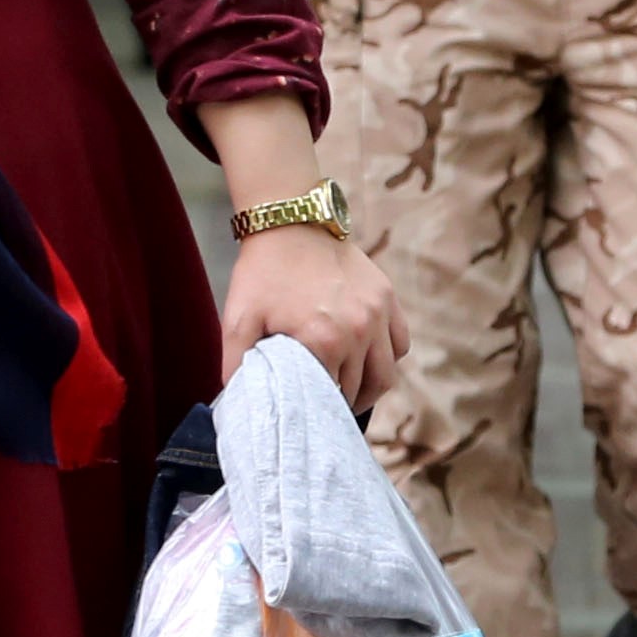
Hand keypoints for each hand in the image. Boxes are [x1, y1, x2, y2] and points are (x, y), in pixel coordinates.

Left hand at [222, 227, 406, 407]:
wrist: (290, 223)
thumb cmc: (262, 273)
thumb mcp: (238, 319)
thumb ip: (235, 366)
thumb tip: (235, 399)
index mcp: (323, 342)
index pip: (328, 398)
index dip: (316, 409)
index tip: (307, 413)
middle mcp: (357, 332)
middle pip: (359, 390)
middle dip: (342, 403)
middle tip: (325, 407)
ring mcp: (377, 315)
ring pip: (386, 374)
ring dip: (370, 389)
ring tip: (352, 394)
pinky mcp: (388, 298)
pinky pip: (400, 343)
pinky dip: (389, 358)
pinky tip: (369, 360)